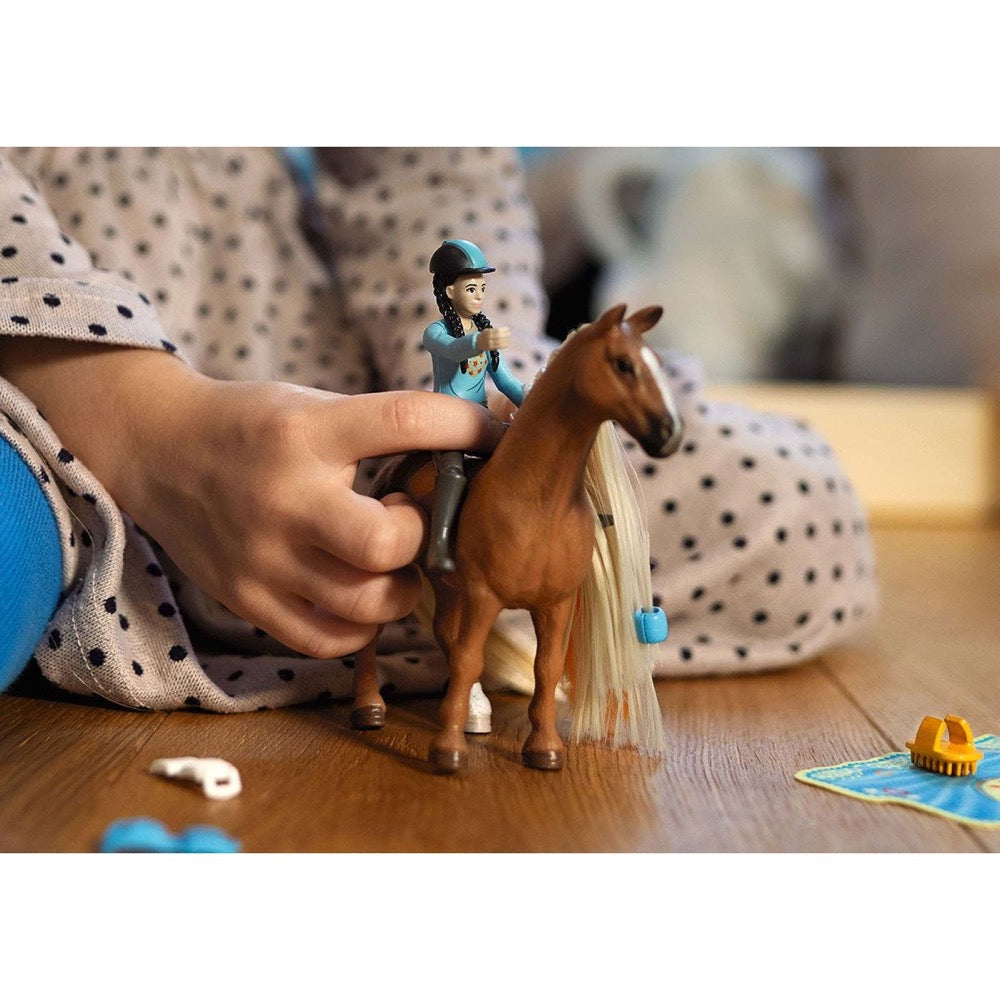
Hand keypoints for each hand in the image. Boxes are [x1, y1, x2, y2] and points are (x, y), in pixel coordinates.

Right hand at [0, 341, 506, 658]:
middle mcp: (284, 498)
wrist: (158, 451)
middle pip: (387, 543)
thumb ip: (385, 428)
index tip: (496, 431)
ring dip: (401, 587)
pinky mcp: (247, 599)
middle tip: (412, 520)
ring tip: (389, 561)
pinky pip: (329, 639)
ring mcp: (262, 558)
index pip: (408, 420)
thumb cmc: (254, 427)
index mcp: (307, 432)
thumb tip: (477, 437)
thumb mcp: (315, 406)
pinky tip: (362, 595)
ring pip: (366, 604)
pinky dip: (363, 625)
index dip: (468, 425)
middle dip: (423, 535)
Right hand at [475, 326, 510, 351]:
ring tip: (508, 338)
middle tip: (509, 333)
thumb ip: (494, 330)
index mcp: (488, 332)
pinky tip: (507, 343)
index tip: (507, 328)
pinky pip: (499, 347)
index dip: (504, 330)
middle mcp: (489, 338)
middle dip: (505, 334)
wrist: (477, 342)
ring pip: (500, 342)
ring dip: (505, 340)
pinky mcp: (491, 348)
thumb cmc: (484, 335)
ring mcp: (490, 343)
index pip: (498, 331)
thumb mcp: (487, 330)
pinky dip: (504, 345)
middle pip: (499, 336)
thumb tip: (504, 330)